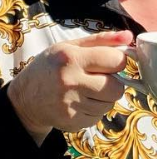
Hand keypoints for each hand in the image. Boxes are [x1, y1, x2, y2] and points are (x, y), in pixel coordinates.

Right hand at [7, 29, 133, 143]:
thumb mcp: (70, 47)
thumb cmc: (51, 67)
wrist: (24, 98)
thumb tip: (129, 37)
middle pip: (117, 87)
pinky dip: (94, 111)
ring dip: (103, 98)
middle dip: (113, 83)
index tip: (109, 62)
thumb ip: (102, 40)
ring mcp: (70, 104)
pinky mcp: (71, 121)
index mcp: (71, 58)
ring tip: (85, 91)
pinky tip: (79, 103)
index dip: (118, 61)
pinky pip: (99, 117)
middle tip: (97, 79)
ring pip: (110, 104)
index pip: (117, 60)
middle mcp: (69, 81)